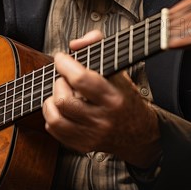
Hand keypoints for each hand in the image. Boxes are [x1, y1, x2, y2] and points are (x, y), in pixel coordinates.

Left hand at [42, 30, 161, 167]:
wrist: (139, 134)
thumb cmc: (126, 99)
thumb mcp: (119, 71)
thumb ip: (99, 47)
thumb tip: (76, 44)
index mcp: (114, 98)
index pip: (81, 79)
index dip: (65, 64)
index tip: (61, 58)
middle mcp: (102, 119)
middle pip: (64, 100)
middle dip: (59, 83)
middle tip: (64, 79)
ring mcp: (91, 135)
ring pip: (55, 118)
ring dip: (51, 101)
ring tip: (60, 94)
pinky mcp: (82, 145)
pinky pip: (54, 130)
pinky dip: (52, 116)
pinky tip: (61, 109)